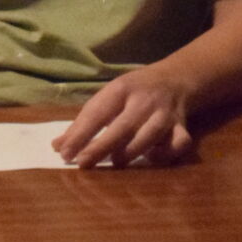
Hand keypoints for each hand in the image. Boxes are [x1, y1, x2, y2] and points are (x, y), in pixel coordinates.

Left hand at [53, 67, 193, 167]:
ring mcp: (165, 114)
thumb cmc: (133, 92)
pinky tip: (152, 158)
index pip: (96, 113)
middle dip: (102, 146)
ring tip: (115, 163)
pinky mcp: (183, 127)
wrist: (175, 79)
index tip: (64, 153)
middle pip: (122, 125)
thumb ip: (84, 122)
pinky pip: (179, 143)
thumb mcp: (108, 97)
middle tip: (83, 163)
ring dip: (132, 150)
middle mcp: (143, 101)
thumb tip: (58, 147)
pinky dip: (166, 153)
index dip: (80, 134)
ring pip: (150, 134)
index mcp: (120, 89)